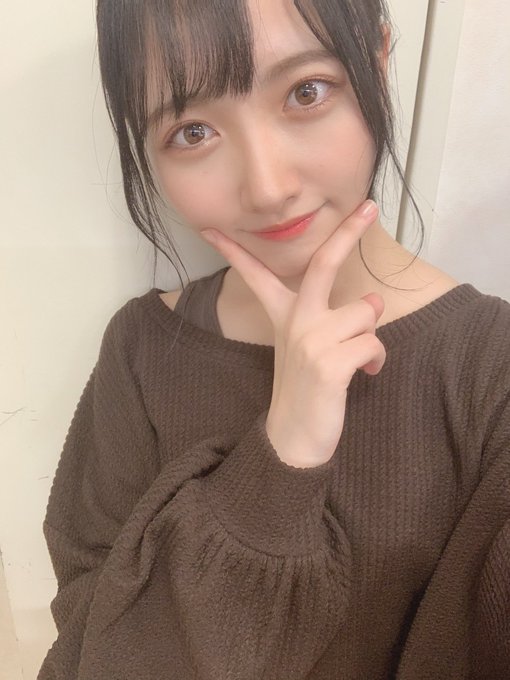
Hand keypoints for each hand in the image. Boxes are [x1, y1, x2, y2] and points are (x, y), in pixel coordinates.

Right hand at [200, 200, 385, 467]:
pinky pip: (373, 343)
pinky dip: (377, 360)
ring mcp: (310, 340)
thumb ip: (335, 318)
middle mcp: (295, 321)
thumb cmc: (305, 389)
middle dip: (348, 231)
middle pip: (323, 264)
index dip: (233, 251)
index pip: (255, 275)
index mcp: (283, 316)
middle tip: (369, 206)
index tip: (210, 229)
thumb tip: (374, 297)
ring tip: (358, 358)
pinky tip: (366, 374)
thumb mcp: (307, 348)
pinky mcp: (329, 362)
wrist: (294, 438)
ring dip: (370, 336)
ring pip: (365, 311)